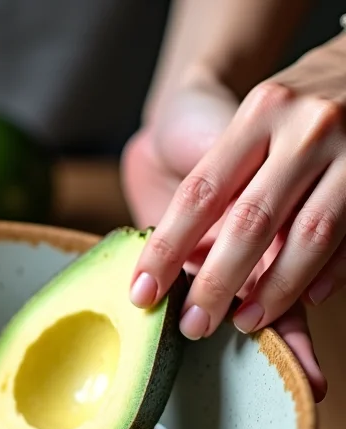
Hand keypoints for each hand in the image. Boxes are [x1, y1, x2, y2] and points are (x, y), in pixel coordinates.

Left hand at [122, 61, 333, 399]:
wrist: (342, 62)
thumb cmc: (267, 111)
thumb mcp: (226, 126)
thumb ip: (211, 188)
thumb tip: (185, 270)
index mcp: (258, 114)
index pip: (200, 195)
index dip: (166, 250)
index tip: (142, 294)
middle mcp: (308, 128)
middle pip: (253, 221)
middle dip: (219, 283)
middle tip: (194, 325)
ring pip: (310, 235)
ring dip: (275, 291)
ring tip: (244, 323)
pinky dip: (329, 274)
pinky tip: (305, 302)